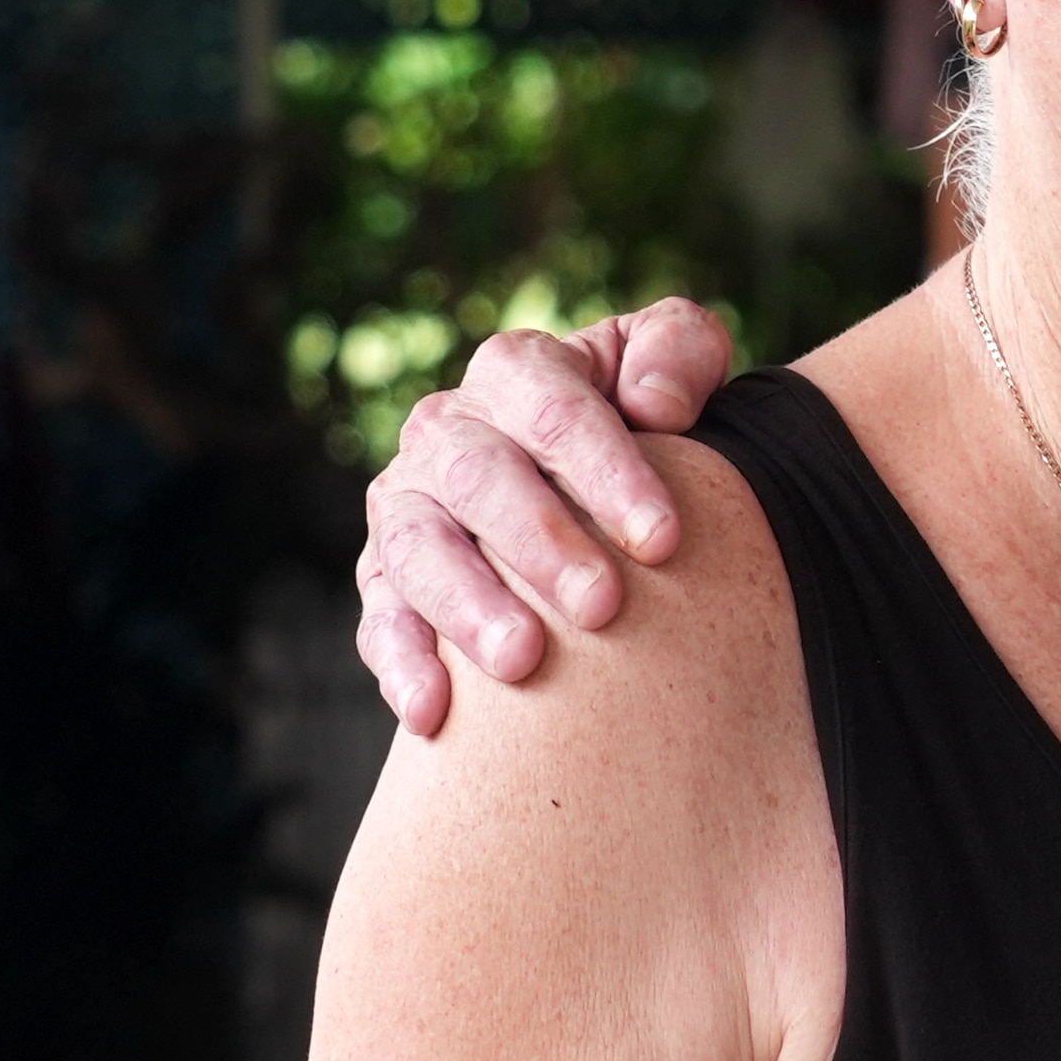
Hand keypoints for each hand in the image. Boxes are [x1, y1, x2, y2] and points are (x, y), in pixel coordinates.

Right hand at [355, 299, 737, 735]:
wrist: (603, 482)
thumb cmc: (656, 420)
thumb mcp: (680, 360)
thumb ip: (680, 350)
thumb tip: (655, 403)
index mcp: (517, 371)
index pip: (555, 412)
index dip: (609, 473)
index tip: (663, 540)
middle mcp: (446, 431)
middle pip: (480, 480)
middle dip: (542, 544)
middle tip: (604, 607)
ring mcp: (407, 505)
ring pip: (418, 550)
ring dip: (467, 607)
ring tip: (524, 661)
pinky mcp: (384, 576)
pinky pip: (380, 618)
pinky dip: (401, 663)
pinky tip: (434, 711)